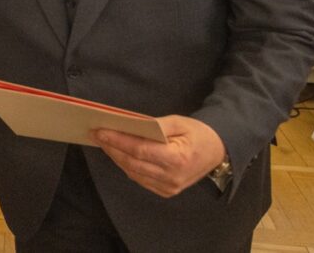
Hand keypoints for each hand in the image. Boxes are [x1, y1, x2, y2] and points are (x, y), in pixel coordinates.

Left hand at [93, 115, 226, 197]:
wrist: (217, 152)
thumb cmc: (197, 133)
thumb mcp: (179, 122)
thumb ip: (155, 124)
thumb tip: (129, 125)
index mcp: (177, 159)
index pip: (139, 150)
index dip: (117, 141)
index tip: (100, 131)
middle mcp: (172, 177)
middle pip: (132, 163)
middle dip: (111, 147)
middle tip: (96, 134)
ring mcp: (169, 188)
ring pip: (133, 172)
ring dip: (116, 157)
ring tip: (103, 142)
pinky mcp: (166, 191)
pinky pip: (139, 178)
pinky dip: (126, 165)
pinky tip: (118, 153)